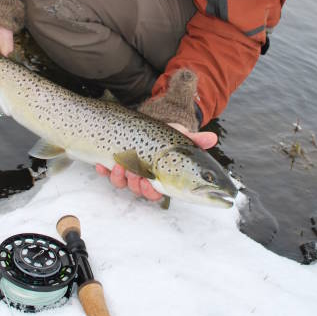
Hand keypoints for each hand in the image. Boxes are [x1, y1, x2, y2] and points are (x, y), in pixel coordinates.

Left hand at [95, 123, 217, 200]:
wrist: (148, 122)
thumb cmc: (166, 134)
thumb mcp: (180, 136)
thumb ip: (194, 140)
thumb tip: (213, 138)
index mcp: (161, 178)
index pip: (157, 193)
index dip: (151, 192)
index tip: (150, 182)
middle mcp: (144, 178)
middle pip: (138, 191)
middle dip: (136, 185)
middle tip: (136, 173)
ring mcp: (128, 171)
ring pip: (122, 183)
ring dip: (120, 177)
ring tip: (120, 164)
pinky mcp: (114, 164)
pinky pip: (106, 173)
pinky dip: (104, 170)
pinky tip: (103, 164)